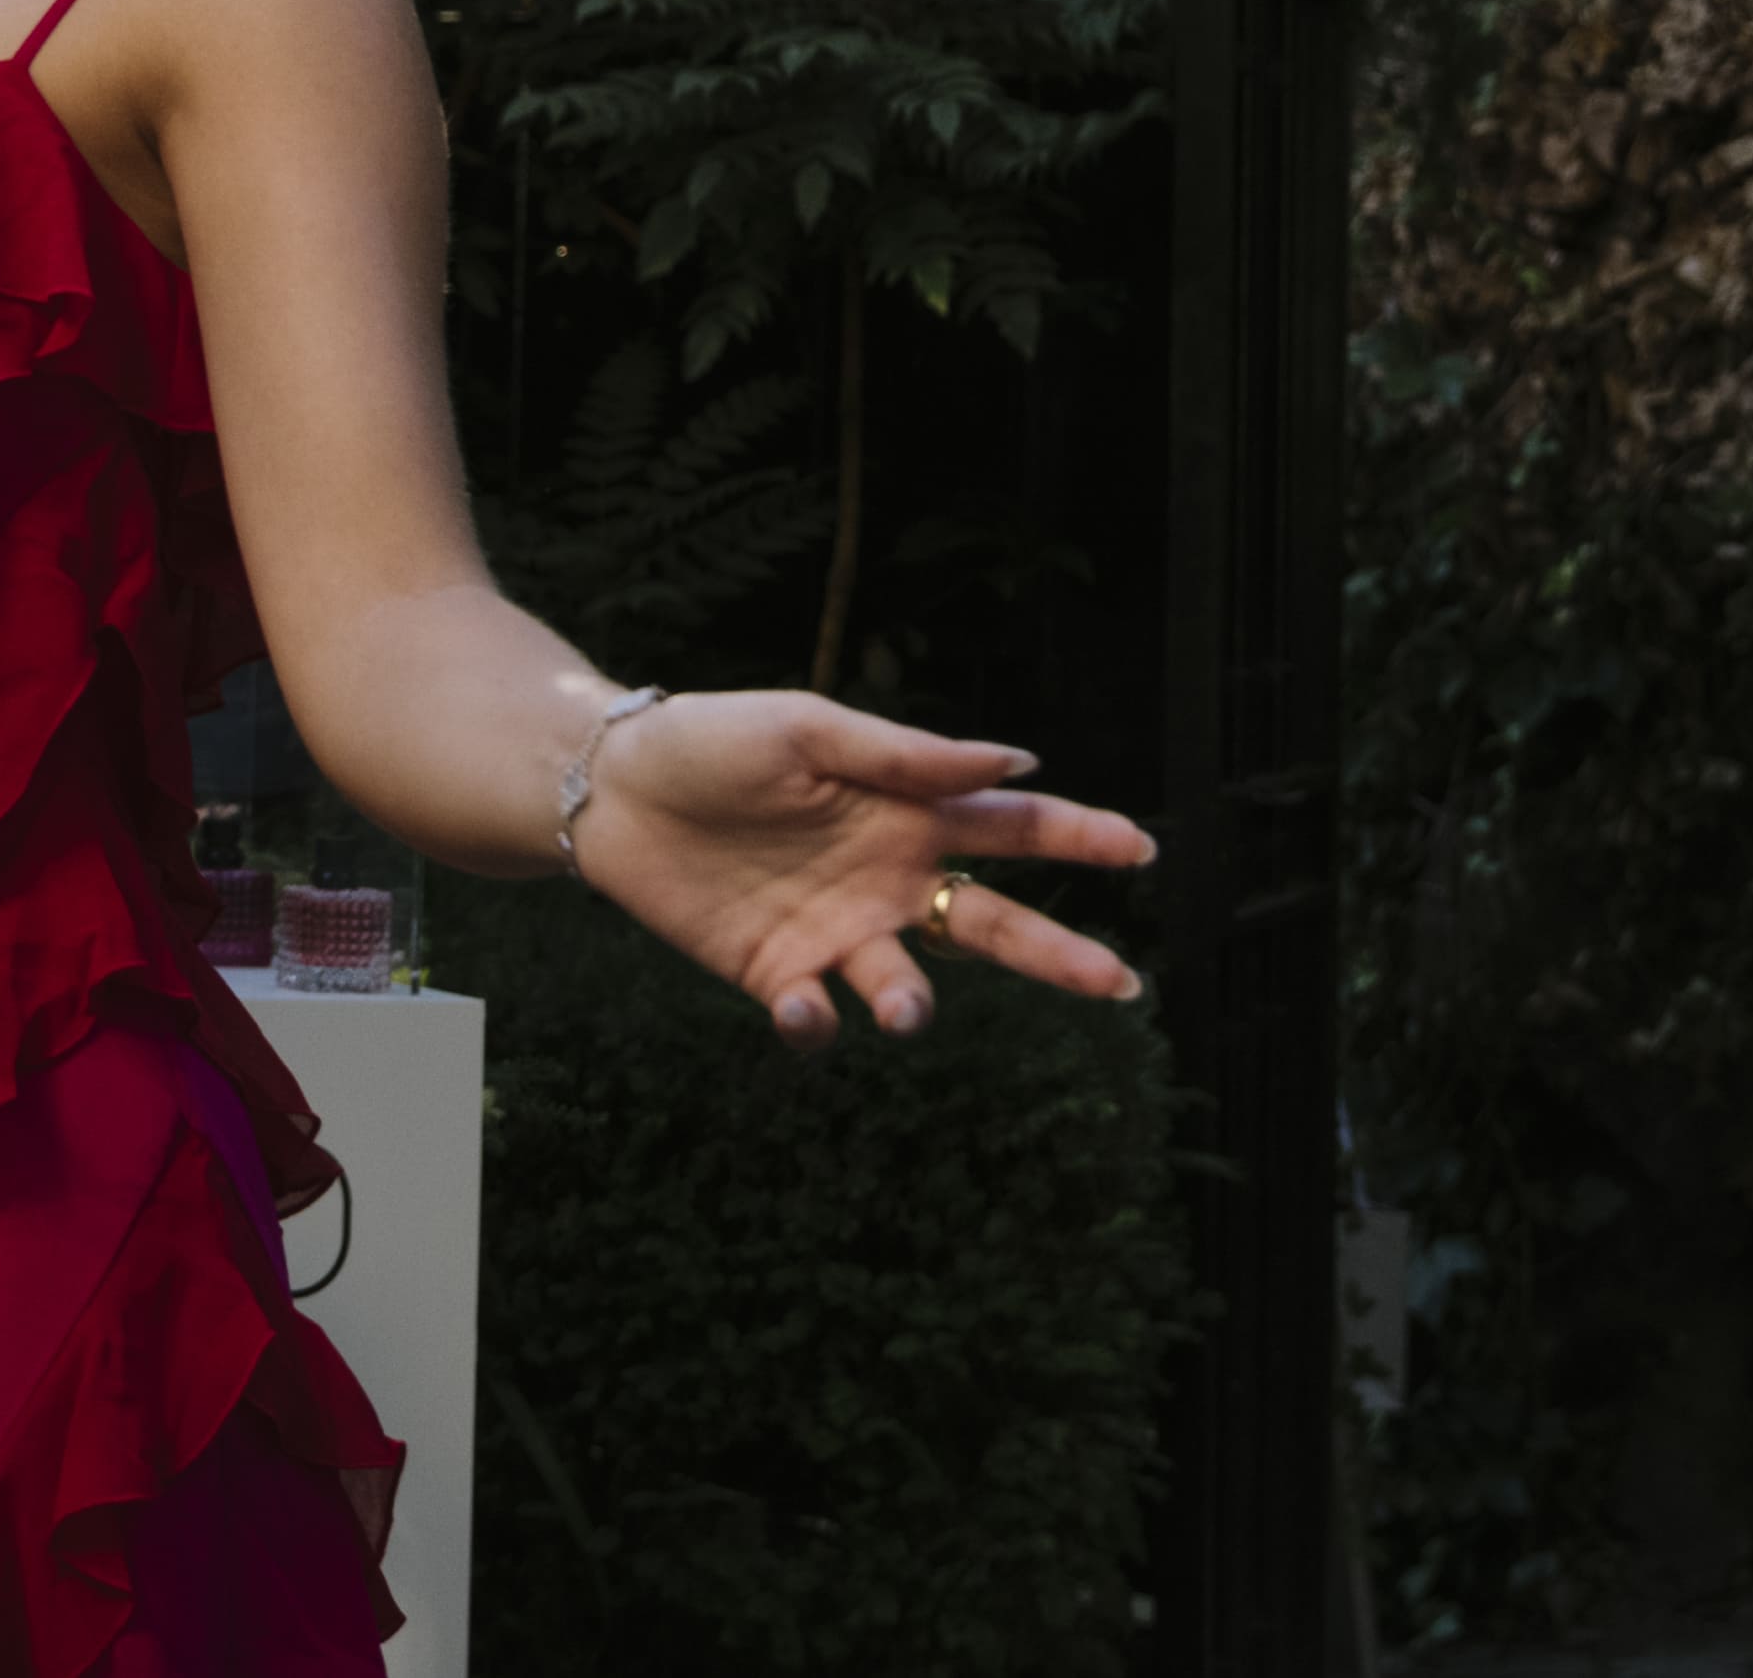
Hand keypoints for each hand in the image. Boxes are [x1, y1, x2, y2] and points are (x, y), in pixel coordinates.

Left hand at [570, 690, 1153, 1045]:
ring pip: (909, 987)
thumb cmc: (712, 740)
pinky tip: (800, 1004)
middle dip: (1059, 955)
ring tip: (906, 1009)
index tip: (1143, 849)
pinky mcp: (775, 974)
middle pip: (992, 925)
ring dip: (916, 1006)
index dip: (1079, 835)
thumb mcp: (809, 729)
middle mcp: (886, 880)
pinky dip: (818, 1022)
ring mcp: (835, 933)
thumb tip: (1017, 760)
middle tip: (1121, 985)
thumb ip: (906, 754)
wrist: (609, 787)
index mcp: (905, 813)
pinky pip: (818, 1017)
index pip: (1011, 827)